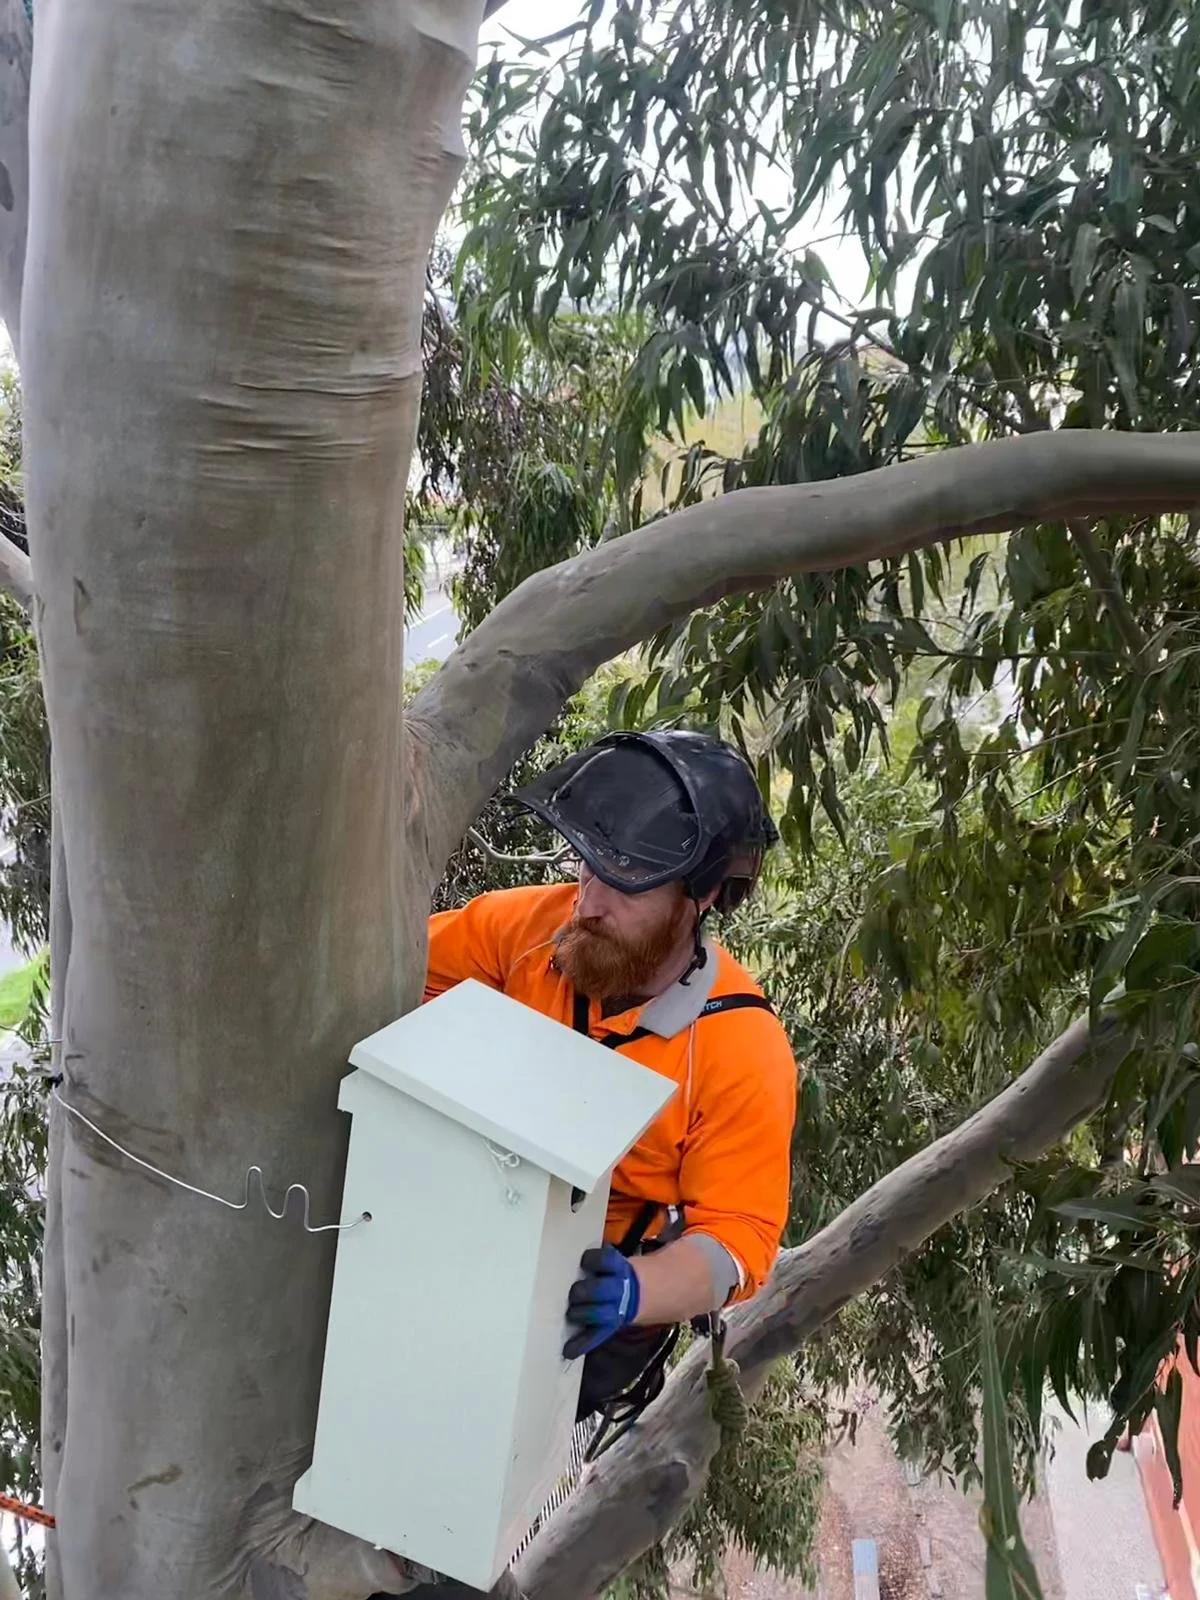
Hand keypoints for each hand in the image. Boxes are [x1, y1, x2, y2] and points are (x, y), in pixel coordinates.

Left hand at [563, 1243, 640, 1358]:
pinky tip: (567, 1351)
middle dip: (583, 1291)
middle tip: (573, 1292)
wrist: (647, 1295)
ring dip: (581, 1314)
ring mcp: (615, 1311)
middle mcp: (619, 1290)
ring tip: (571, 1314)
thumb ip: (604, 1259)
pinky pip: (597, 1336)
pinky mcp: (610, 1328)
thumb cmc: (623, 1274)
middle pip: (600, 1290)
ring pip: (598, 1314)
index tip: (584, 1261)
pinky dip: (582, 1344)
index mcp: (621, 1268)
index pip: (605, 1261)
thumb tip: (585, 1244)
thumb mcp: (621, 1261)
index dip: (592, 1260)